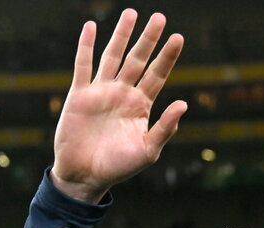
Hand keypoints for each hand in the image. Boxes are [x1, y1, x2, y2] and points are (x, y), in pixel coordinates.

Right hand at [51, 9, 186, 203]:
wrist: (85, 176)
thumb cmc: (118, 168)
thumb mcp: (147, 151)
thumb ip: (165, 128)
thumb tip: (184, 104)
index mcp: (140, 107)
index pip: (157, 75)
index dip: (167, 57)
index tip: (179, 37)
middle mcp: (122, 94)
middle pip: (138, 60)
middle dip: (148, 39)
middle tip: (159, 17)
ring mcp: (101, 92)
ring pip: (113, 56)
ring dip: (121, 35)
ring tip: (131, 13)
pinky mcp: (80, 95)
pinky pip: (83, 65)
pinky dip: (86, 46)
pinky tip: (91, 27)